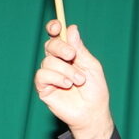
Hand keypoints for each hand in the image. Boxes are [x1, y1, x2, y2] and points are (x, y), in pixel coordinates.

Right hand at [34, 21, 113, 138]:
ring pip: (48, 61)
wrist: (92, 112)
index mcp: (69, 55)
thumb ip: (80, 49)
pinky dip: (57, 78)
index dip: (54, 28)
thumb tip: (71, 29)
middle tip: (72, 55)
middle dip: (60, 48)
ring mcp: (49, 75)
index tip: (57, 26)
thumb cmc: (95, 90)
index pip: (56, 37)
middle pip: (50, 45)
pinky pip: (43, 75)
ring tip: (78, 81)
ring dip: (66, 70)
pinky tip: (67, 85)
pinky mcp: (43, 87)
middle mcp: (57, 62)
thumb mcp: (91, 66)